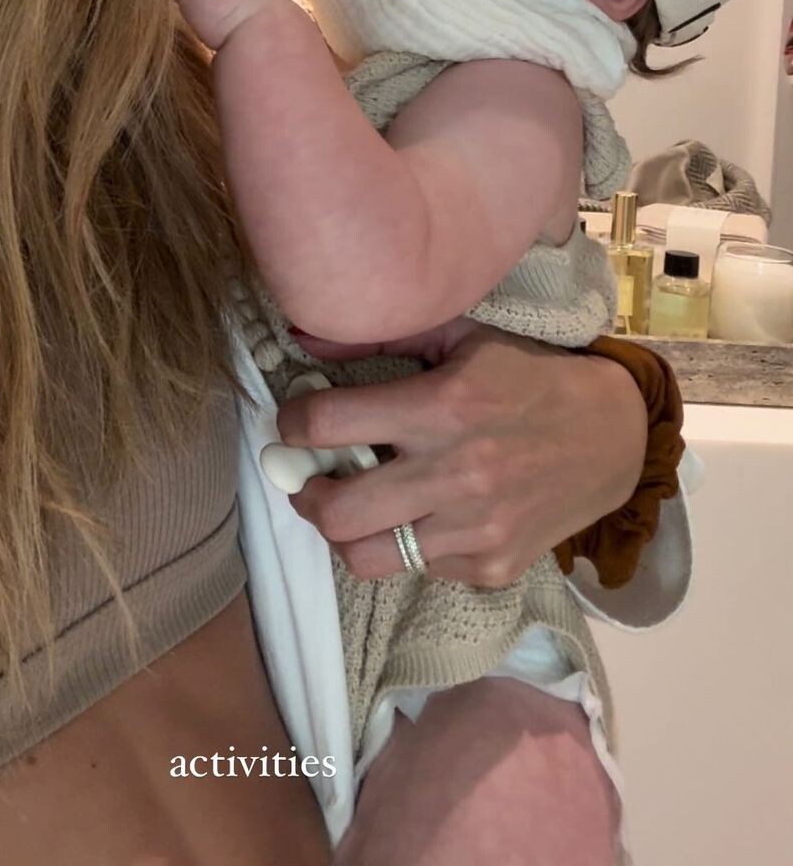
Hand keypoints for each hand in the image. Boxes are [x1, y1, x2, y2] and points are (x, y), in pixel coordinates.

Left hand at [275, 319, 647, 586]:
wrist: (612, 437)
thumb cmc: (528, 377)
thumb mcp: (464, 339)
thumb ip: (387, 337)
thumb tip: (306, 338)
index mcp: (443, 406)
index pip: (330, 423)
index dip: (293, 424)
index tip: (293, 423)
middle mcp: (455, 472)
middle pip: (337, 512)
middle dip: (306, 494)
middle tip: (310, 479)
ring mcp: (475, 530)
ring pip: (366, 558)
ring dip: (345, 533)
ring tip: (351, 508)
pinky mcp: (492, 567)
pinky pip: (418, 570)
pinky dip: (406, 545)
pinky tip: (420, 517)